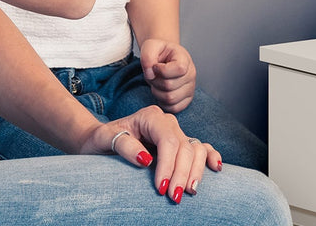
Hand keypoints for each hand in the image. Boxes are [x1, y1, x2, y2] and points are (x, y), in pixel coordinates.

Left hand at [78, 105, 221, 202]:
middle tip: (173, 198)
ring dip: (196, 170)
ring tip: (189, 191)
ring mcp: (175, 132)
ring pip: (195, 148)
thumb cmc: (102, 139)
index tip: (161, 188)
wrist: (101, 140)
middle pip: (184, 146)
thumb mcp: (105, 138)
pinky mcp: (179, 144)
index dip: (168, 165)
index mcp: (151, 116)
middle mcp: (166, 122)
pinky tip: (215, 168)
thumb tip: (146, 159)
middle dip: (181, 173)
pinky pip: (200, 147)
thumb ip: (124, 145)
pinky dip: (209, 156)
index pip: (168, 140)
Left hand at [140, 39, 196, 112]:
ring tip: (157, 83)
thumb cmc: (159, 52)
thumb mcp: (151, 46)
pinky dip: (163, 102)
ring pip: (170, 99)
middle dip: (155, 82)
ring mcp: (190, 88)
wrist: (165, 58)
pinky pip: (173, 108)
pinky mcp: (186, 100)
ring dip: (157, 92)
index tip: (155, 66)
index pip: (179, 69)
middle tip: (153, 75)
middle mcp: (191, 74)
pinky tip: (161, 92)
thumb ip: (147, 56)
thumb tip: (150, 74)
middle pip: (170, 86)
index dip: (162, 70)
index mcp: (185, 59)